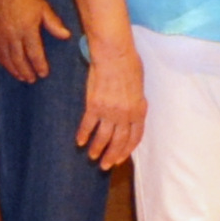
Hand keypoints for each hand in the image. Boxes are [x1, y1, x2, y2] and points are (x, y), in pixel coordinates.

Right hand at [0, 0, 70, 80]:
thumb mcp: (42, 7)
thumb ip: (54, 23)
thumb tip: (66, 36)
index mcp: (27, 29)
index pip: (34, 54)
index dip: (39, 66)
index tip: (44, 73)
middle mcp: (12, 36)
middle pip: (20, 61)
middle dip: (27, 72)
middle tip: (33, 79)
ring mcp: (0, 36)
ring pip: (7, 60)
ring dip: (15, 71)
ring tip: (22, 77)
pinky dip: (3, 63)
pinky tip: (8, 66)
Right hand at [75, 36, 145, 168]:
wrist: (114, 55)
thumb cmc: (129, 64)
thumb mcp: (140, 86)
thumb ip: (137, 102)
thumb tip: (135, 110)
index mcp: (139, 110)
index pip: (135, 137)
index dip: (127, 150)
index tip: (121, 158)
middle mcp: (125, 115)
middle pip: (119, 141)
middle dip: (112, 156)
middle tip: (106, 166)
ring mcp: (109, 112)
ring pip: (103, 137)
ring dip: (97, 149)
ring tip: (92, 157)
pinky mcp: (94, 106)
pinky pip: (88, 125)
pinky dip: (83, 135)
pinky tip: (79, 141)